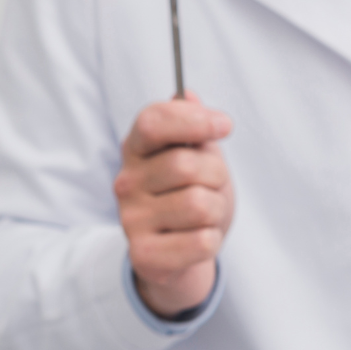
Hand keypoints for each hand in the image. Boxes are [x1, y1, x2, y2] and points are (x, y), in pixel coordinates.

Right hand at [114, 94, 234, 318]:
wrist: (181, 253)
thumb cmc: (190, 195)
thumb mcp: (196, 154)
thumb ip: (191, 125)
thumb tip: (188, 94)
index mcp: (136, 149)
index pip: (154, 121)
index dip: (193, 119)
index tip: (225, 125)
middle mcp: (125, 181)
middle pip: (187, 164)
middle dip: (216, 175)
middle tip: (212, 186)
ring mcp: (130, 219)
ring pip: (199, 205)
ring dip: (216, 211)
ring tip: (204, 216)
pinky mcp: (143, 255)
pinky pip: (201, 241)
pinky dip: (212, 240)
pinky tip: (197, 240)